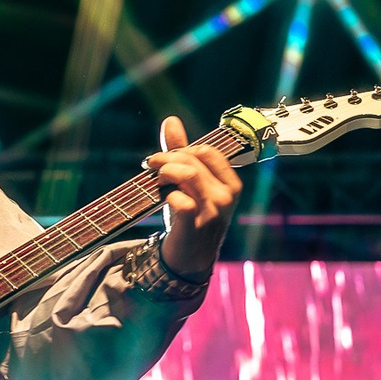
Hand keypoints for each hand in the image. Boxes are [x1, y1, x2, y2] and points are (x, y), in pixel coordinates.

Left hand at [145, 114, 240, 275]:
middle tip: (150, 165)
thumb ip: (181, 153)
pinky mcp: (196, 226)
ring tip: (156, 179)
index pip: (207, 151)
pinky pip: (179, 199)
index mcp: (230, 183)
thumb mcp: (189, 185)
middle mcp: (227, 196)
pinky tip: (164, 199)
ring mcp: (213, 211)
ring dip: (165, 172)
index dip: (182, 149)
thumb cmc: (190, 218)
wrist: (189, 260)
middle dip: (166, 158)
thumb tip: (171, 120)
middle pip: (193, 160)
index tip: (164, 157)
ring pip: (187, 174)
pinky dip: (166, 195)